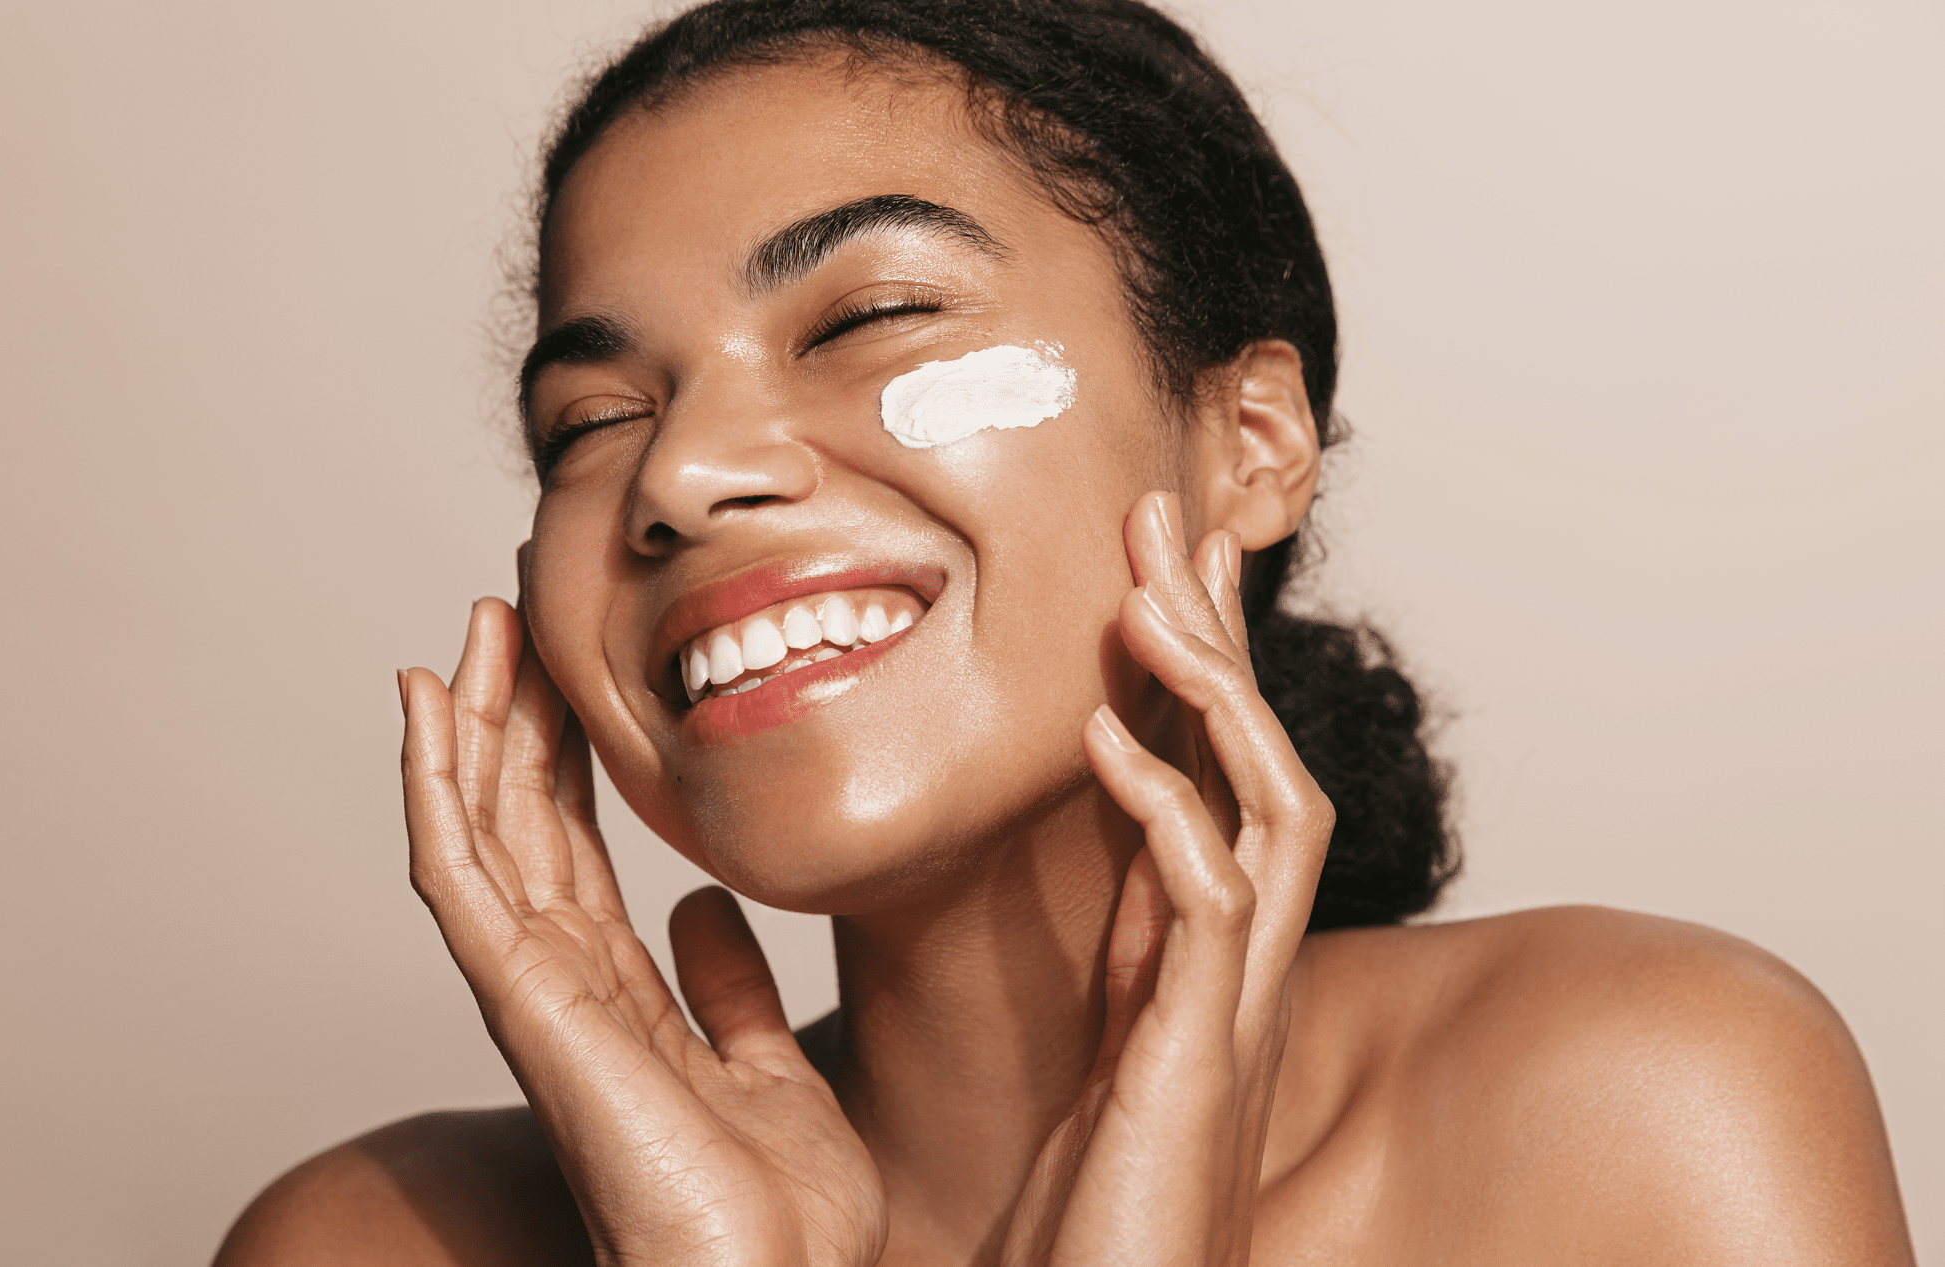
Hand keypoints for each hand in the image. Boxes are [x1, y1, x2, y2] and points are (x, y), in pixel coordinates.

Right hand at [400, 600, 885, 1266]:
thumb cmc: (775, 1213)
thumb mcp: (768, 1066)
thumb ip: (731, 988)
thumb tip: (707, 906)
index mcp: (616, 997)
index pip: (572, 850)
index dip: (563, 759)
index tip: (568, 673)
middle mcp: (560, 986)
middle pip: (518, 824)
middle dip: (511, 718)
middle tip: (508, 616)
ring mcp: (532, 991)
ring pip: (480, 829)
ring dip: (469, 725)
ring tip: (470, 631)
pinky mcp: (522, 1000)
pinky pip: (459, 873)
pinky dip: (435, 784)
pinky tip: (429, 705)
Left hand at [1001, 491, 1333, 1265]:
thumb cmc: (1096, 1220)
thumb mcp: (1108, 1058)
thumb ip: (1123, 966)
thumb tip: (1115, 885)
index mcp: (1207, 958)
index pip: (1222, 775)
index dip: (1203, 664)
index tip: (1164, 562)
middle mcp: (1242, 969)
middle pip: (1262, 761)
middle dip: (1217, 636)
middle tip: (1163, 516)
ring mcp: (1234, 1010)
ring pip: (1267, 809)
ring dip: (1210, 698)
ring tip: (1146, 598)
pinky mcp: (1201, 1058)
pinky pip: (1208, 907)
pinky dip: (1164, 814)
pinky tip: (1105, 747)